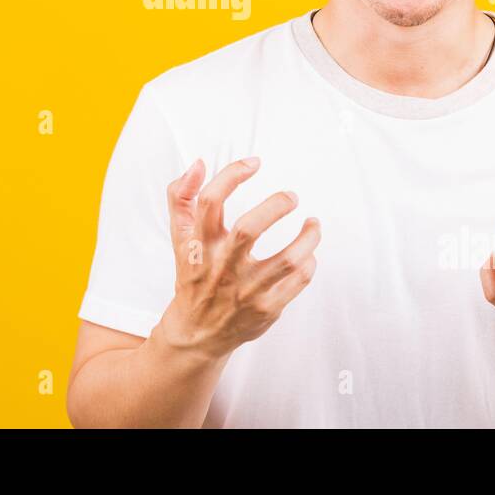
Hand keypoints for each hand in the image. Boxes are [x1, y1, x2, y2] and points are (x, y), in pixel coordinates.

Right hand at [156, 156, 320, 360]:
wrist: (197, 331)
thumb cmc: (193, 275)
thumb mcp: (180, 237)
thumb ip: (182, 197)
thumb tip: (198, 164)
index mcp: (199, 245)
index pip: (210, 201)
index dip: (232, 175)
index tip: (254, 163)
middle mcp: (221, 266)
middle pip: (248, 229)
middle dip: (275, 206)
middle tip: (292, 197)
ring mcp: (245, 290)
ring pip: (286, 260)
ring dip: (307, 238)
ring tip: (313, 224)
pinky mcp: (265, 309)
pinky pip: (297, 282)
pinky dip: (308, 262)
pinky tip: (308, 253)